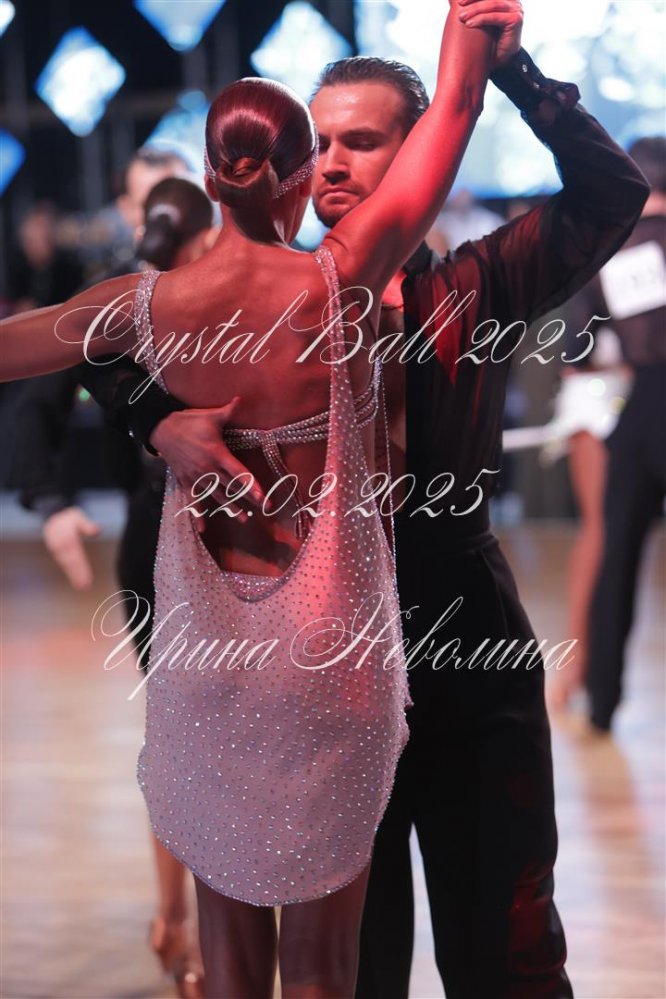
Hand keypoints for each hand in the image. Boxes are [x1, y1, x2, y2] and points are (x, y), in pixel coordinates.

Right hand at [42, 506, 100, 589]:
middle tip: (85, 586)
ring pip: (68, 566)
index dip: (80, 566)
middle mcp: (62, 547)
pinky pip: (66, 566)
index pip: (75, 554)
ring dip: (75, 577)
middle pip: (71, 562)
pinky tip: (79, 584)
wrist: (52, 520)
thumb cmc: (69, 520)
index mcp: (67, 538)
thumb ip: (86, 525)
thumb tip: (97, 531)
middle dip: (77, 575)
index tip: (86, 575)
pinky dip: (72, 574)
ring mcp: (59, 552)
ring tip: (83, 587)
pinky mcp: (60, 555)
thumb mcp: (77, 517)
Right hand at [149, 397, 266, 530]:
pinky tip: (203, 530)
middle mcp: (208, 469)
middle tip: (264, 510)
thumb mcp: (210, 416)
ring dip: (230, 508)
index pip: (238, 473)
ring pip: (217, 496)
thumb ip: (228, 411)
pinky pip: (193, 501)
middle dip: (248, 499)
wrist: (160, 429)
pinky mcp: (186, 481)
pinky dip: (198, 515)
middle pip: (231, 488)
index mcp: (217, 454)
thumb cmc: (188, 422)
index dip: (252, 486)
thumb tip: (241, 399)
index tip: (263, 497)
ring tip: (244, 519)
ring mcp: (196, 477)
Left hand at [458, 0, 522, 68]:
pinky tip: (469, 24)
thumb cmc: (489, 43)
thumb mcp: (479, 21)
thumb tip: (451, 0)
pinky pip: (495, 16)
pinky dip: (481, 19)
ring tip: (461, 17)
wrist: (501, 61)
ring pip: (492, 4)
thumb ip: (471, 9)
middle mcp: (511, 2)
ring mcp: (515, 9)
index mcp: (504, 0)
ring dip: (475, 10)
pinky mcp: (516, 19)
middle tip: (459, 4)